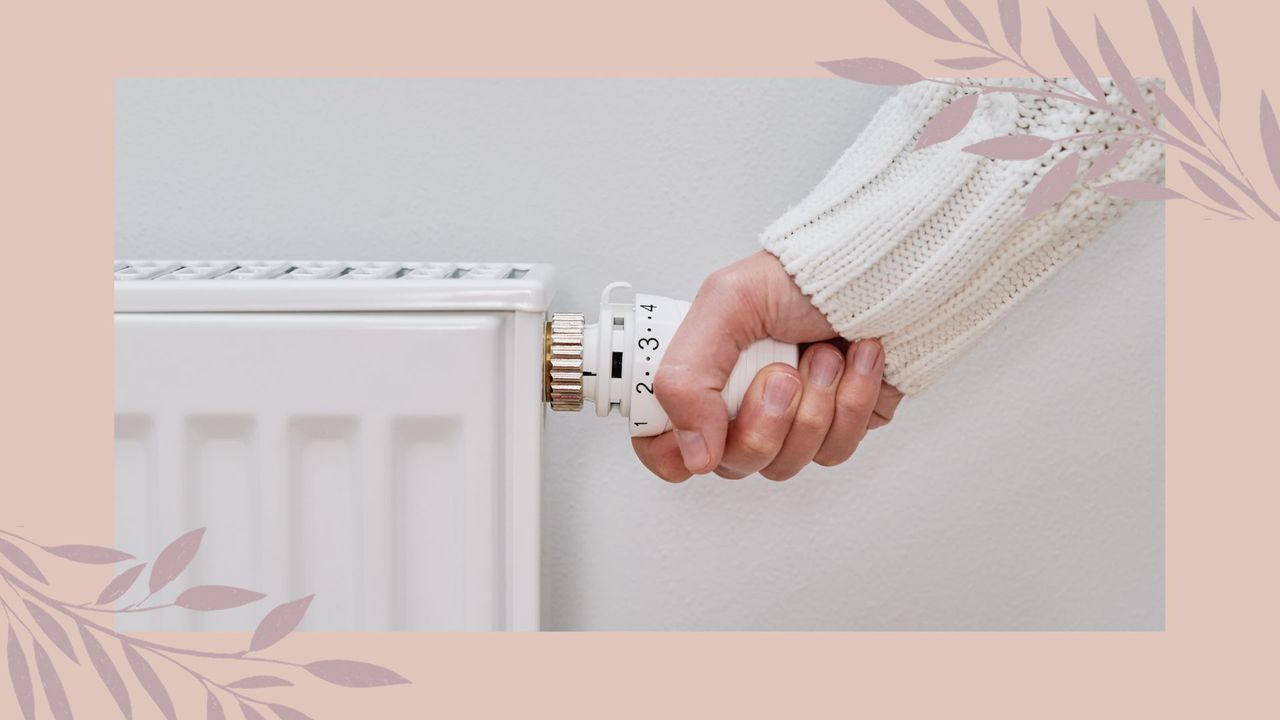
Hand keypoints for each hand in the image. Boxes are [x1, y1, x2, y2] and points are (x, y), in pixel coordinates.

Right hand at [633, 251, 903, 481]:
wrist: (879, 273)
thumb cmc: (800, 278)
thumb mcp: (726, 304)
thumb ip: (687, 378)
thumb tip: (694, 455)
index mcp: (701, 377)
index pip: (662, 442)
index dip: (672, 453)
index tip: (699, 440)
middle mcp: (740, 407)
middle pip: (731, 463)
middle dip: (764, 418)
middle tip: (783, 372)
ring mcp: (790, 425)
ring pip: (784, 464)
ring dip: (813, 405)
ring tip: (824, 356)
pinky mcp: (838, 431)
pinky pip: (835, 452)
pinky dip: (851, 403)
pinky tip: (856, 362)